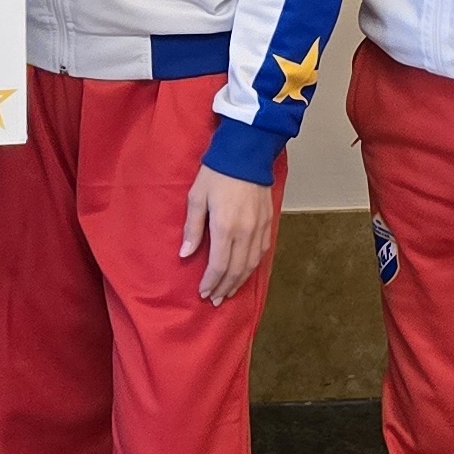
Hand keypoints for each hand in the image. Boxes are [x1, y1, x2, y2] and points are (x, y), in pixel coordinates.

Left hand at [181, 164, 274, 304]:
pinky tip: (244, 272)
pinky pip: (262, 253)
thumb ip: (192, 228)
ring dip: (239, 282)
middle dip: (224, 288)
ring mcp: (259, 228)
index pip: (219, 265)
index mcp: (225, 227)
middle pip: (236, 270)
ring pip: (251, 265)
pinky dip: (252, 268)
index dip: (211, 282)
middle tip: (214, 300)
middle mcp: (245, 232)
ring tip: (227, 292)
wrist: (246, 153)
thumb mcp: (196, 196)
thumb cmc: (216, 173)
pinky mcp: (268, 222)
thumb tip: (186, 254)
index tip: (203, 293)